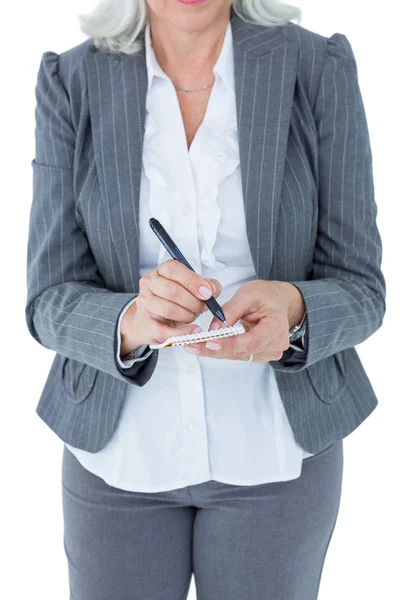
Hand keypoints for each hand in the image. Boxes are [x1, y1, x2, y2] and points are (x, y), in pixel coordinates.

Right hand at [120, 259, 221, 354]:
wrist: (150, 322)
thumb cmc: (172, 302)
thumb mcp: (190, 290)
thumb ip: (205, 285)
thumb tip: (213, 289)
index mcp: (161, 272)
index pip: (173, 269)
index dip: (192, 280)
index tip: (207, 292)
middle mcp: (149, 285)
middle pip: (172, 290)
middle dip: (193, 301)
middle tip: (202, 307)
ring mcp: (145, 304)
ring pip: (168, 309)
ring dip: (187, 315)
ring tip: (193, 316)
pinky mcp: (146, 325)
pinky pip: (164, 330)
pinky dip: (182, 332)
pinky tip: (193, 330)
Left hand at [183, 280, 304, 362]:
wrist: (278, 301)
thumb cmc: (266, 296)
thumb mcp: (247, 295)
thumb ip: (230, 311)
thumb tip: (214, 329)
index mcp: (276, 328)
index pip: (250, 341)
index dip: (228, 345)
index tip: (209, 343)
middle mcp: (275, 344)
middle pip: (241, 352)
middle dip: (214, 349)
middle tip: (191, 345)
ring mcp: (268, 353)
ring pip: (237, 355)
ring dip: (215, 351)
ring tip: (193, 345)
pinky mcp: (259, 355)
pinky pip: (238, 354)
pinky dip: (222, 349)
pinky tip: (206, 345)